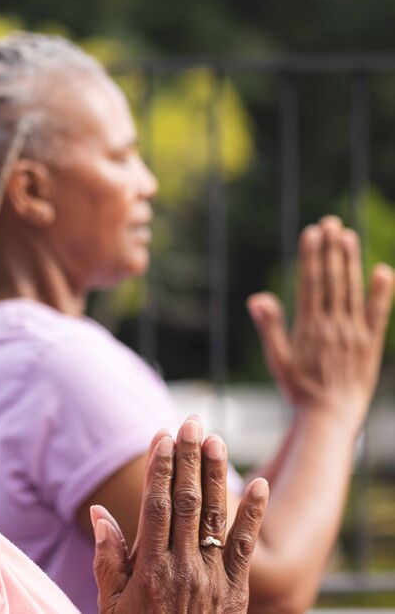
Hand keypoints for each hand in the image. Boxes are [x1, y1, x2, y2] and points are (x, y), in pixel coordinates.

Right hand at [92, 417, 268, 613]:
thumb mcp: (111, 604)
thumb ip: (107, 558)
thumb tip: (100, 513)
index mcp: (150, 569)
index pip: (157, 506)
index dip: (159, 468)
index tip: (161, 436)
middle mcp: (183, 567)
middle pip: (187, 502)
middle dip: (188, 458)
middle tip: (190, 422)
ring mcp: (212, 578)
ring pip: (216, 516)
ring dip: (216, 474)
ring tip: (215, 438)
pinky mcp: (235, 589)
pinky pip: (245, 546)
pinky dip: (253, 514)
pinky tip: (259, 485)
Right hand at [247, 216, 394, 427]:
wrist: (330, 417)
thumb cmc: (299, 390)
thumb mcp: (277, 359)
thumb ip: (270, 326)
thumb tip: (258, 297)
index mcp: (309, 327)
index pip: (311, 283)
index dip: (312, 256)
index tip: (312, 232)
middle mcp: (333, 326)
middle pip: (332, 280)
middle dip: (331, 250)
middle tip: (331, 223)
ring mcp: (354, 334)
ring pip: (352, 290)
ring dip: (351, 262)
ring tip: (348, 236)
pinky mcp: (371, 344)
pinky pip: (377, 314)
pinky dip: (381, 293)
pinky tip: (383, 271)